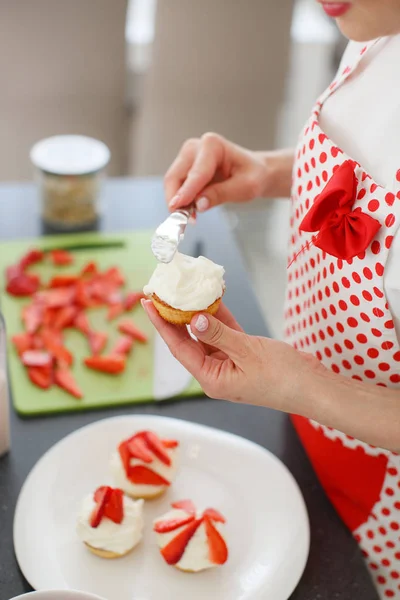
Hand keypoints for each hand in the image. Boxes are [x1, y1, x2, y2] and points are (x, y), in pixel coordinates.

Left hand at [142, 299, 323, 412]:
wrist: (314, 386)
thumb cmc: (284, 378)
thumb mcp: (247, 352)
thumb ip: (219, 334)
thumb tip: (194, 318)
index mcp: (212, 379)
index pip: (179, 348)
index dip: (162, 324)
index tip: (148, 304)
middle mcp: (216, 372)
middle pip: (188, 340)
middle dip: (175, 316)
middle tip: (161, 292)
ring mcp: (230, 362)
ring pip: (206, 333)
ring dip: (198, 312)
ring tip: (183, 290)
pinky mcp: (243, 353)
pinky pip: (225, 331)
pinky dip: (220, 315)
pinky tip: (212, 296)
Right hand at [165, 133, 269, 212]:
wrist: (255, 172)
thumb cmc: (254, 175)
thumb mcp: (246, 187)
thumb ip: (222, 194)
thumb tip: (198, 204)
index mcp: (212, 145)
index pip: (196, 173)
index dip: (186, 192)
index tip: (176, 207)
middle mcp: (196, 147)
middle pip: (175, 176)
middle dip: (176, 200)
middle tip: (181, 222)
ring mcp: (188, 158)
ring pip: (172, 184)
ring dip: (177, 204)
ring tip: (188, 221)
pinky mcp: (186, 170)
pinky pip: (177, 188)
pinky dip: (180, 203)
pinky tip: (189, 214)